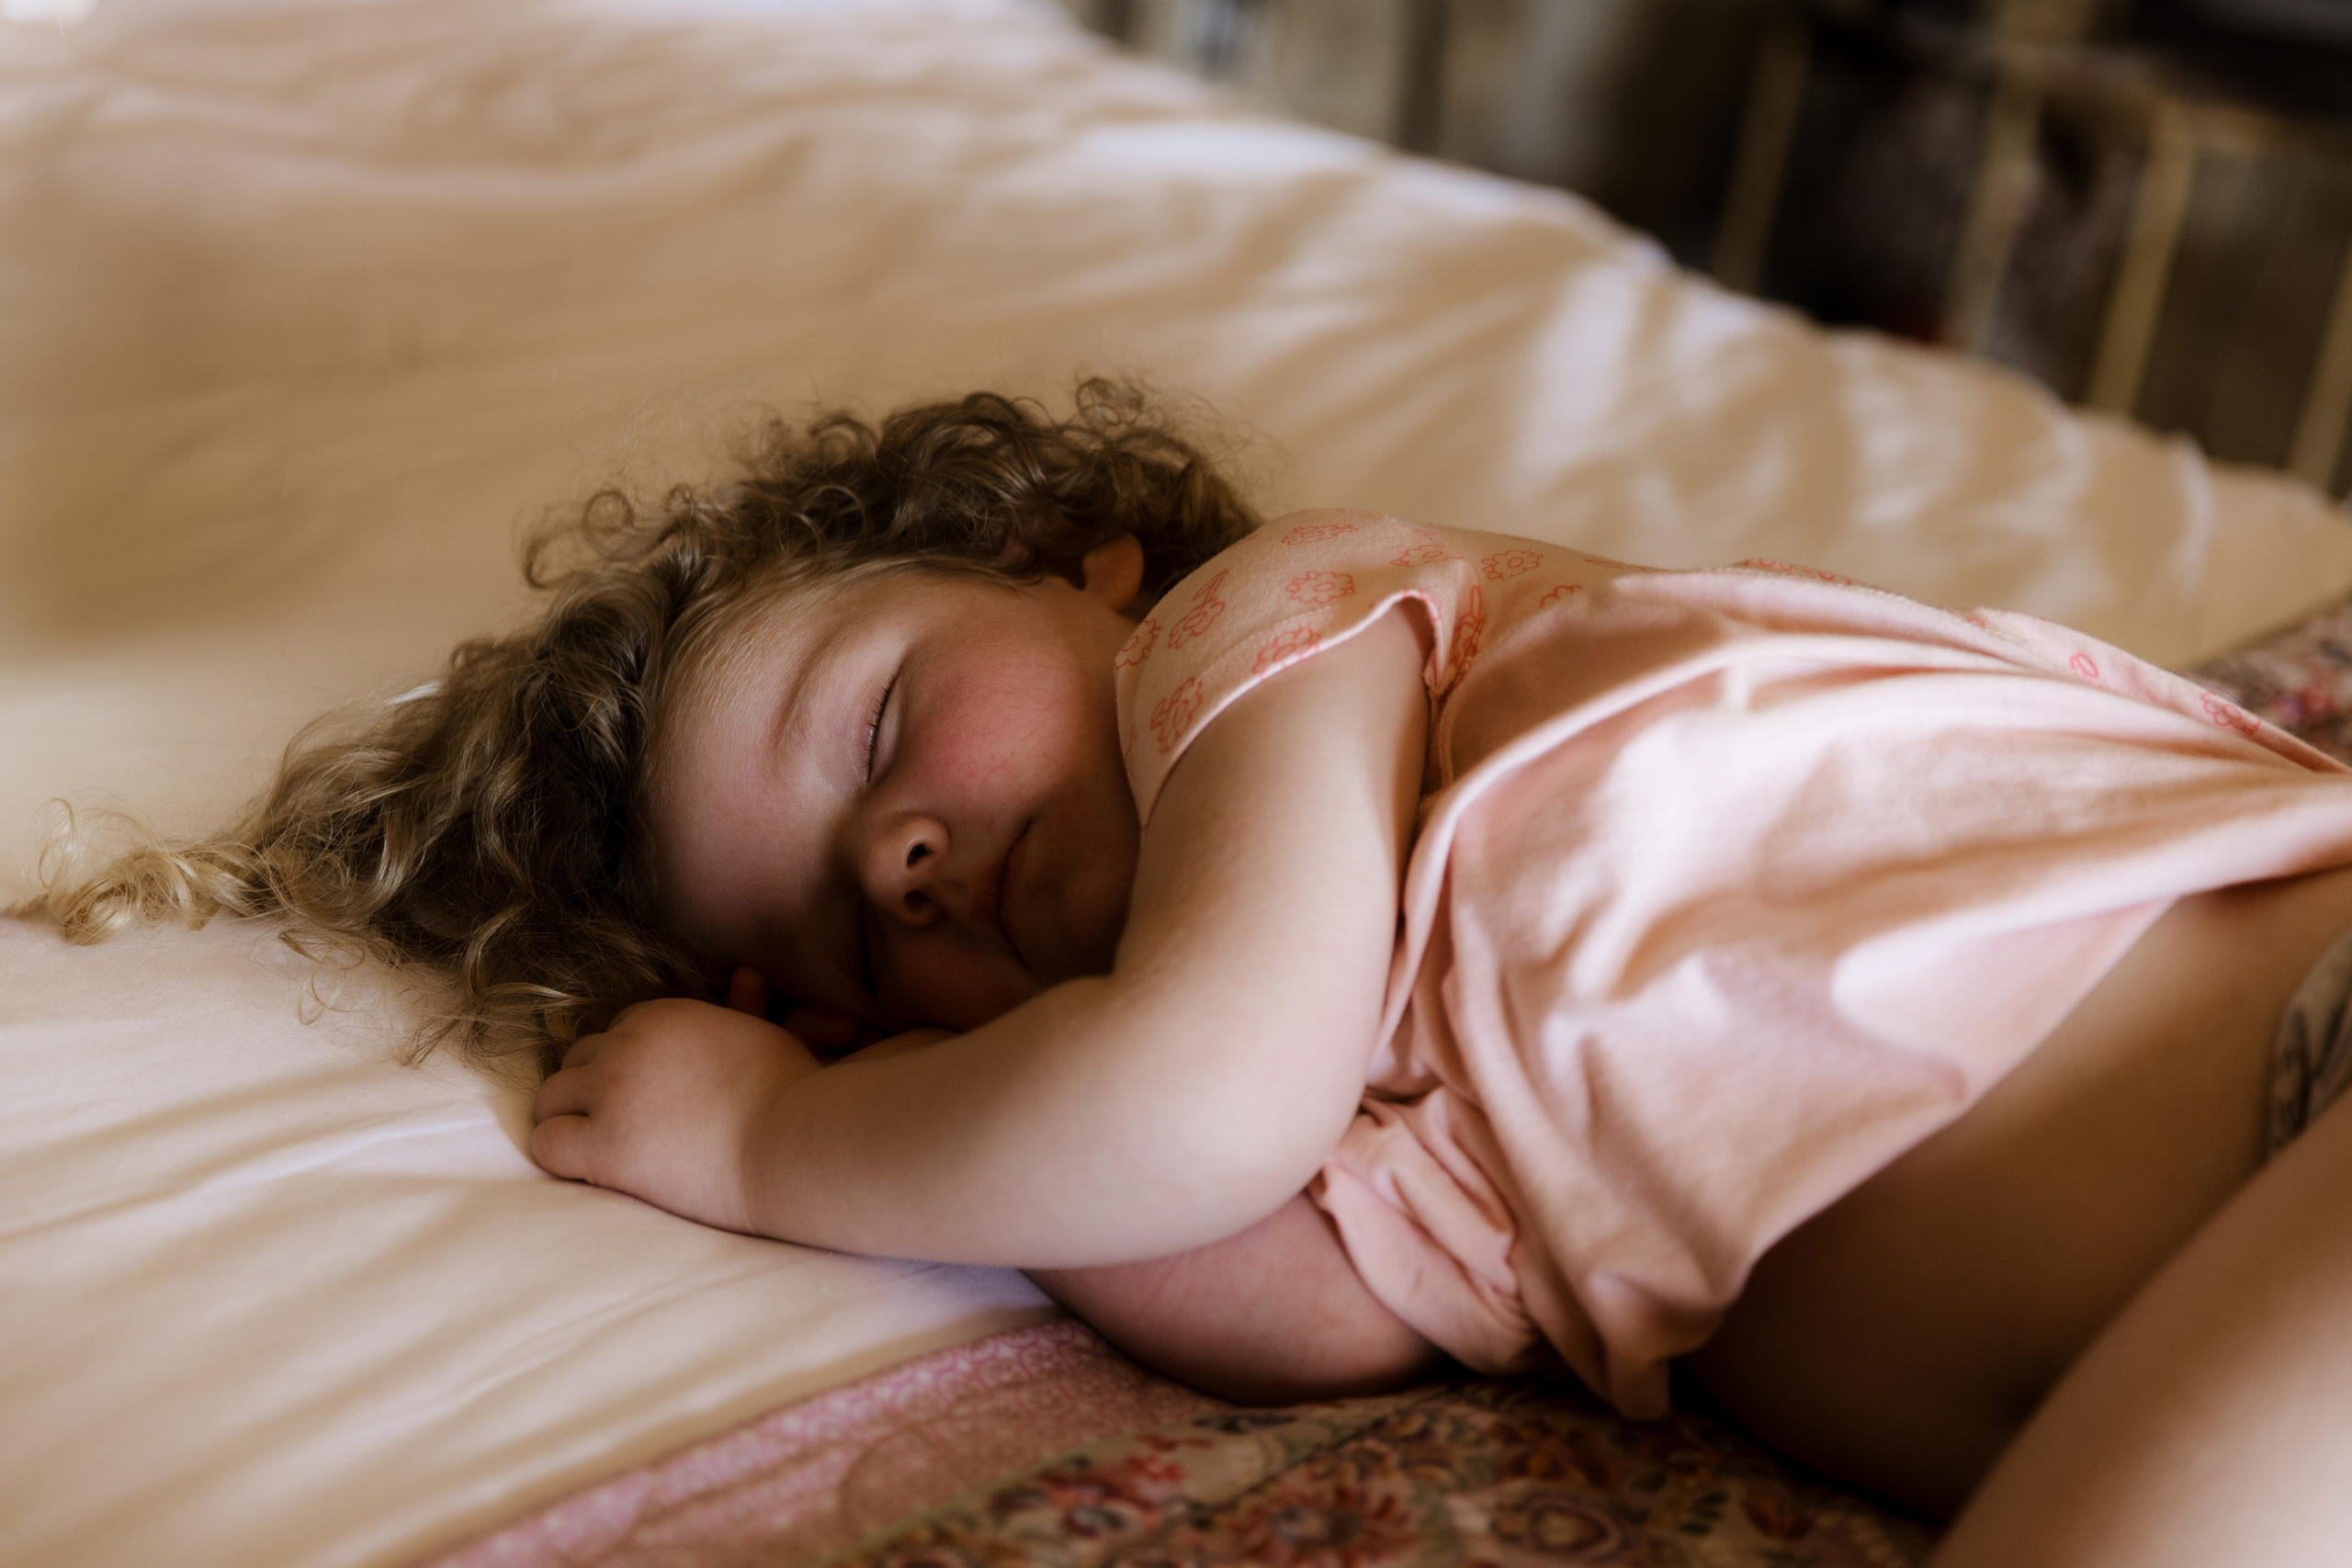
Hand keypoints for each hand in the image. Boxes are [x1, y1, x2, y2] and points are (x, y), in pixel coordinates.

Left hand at [530, 968, 821, 1232]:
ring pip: (550, 1098)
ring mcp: (612, 1093)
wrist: (797, 1146)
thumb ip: (744, 1008)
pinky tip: (593, 1171)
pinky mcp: (605, 1145)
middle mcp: (627, 1044)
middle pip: (575, 1062)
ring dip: (570, 1121)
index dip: (625, 1070)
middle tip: (624, 1127)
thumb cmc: (795, 1096)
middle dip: (593, 1092)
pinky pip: (546, 1143)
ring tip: (602, 1150)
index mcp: (661, 1015)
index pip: (612, 1035)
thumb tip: (747, 975)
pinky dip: (561, 1156)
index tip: (650, 1101)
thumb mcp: (768, 1038)